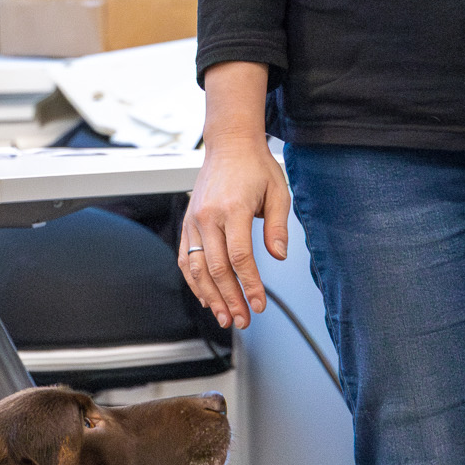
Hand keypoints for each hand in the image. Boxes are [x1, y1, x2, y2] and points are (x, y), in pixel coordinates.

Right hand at [180, 62, 289, 328]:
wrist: (229, 144)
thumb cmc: (255, 166)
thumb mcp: (278, 192)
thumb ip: (278, 226)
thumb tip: (278, 256)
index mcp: (233, 209)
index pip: (240, 257)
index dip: (250, 285)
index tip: (259, 304)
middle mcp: (208, 216)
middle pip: (217, 269)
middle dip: (230, 299)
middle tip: (242, 320)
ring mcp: (194, 220)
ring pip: (196, 268)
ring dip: (210, 296)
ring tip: (223, 316)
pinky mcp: (187, 222)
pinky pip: (185, 257)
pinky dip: (193, 281)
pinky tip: (205, 297)